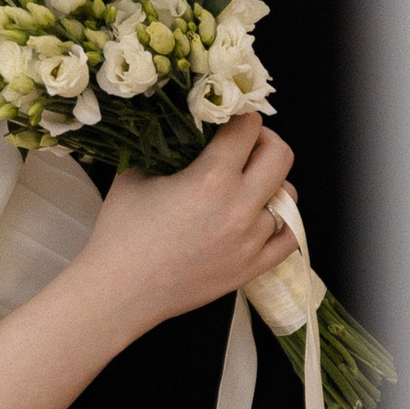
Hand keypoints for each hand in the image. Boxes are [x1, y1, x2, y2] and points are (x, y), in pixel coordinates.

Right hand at [81, 114, 296, 346]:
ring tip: (248, 187)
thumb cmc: (121, 233)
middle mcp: (239, 206)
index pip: (247, 128)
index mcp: (211, 178)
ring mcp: (250, 240)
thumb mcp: (134, 174)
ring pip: (287, 197)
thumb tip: (182, 130)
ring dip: (270, 185)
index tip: (231, 120)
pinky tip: (264, 217)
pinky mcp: (252, 267)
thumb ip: (165, 148)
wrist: (120, 292)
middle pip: (281, 155)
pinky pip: (290, 238)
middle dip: (265, 141)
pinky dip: (283, 222)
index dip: (240, 117)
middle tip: (246, 147)